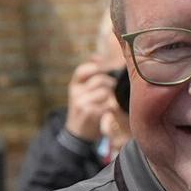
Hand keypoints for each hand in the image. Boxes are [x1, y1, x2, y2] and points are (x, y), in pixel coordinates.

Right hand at [68, 16, 121, 144]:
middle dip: (111, 83)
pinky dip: (112, 107)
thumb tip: (96, 56)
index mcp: (75, 84)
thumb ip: (92, 75)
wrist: (78, 134)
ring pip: (104, 91)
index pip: (84, 70)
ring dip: (112, 97)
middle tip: (116, 89)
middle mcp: (75, 92)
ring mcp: (80, 102)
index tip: (110, 69)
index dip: (98, 67)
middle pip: (99, 79)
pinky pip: (106, 104)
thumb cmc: (87, 110)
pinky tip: (111, 111)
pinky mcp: (88, 113)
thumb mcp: (85, 92)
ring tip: (112, 102)